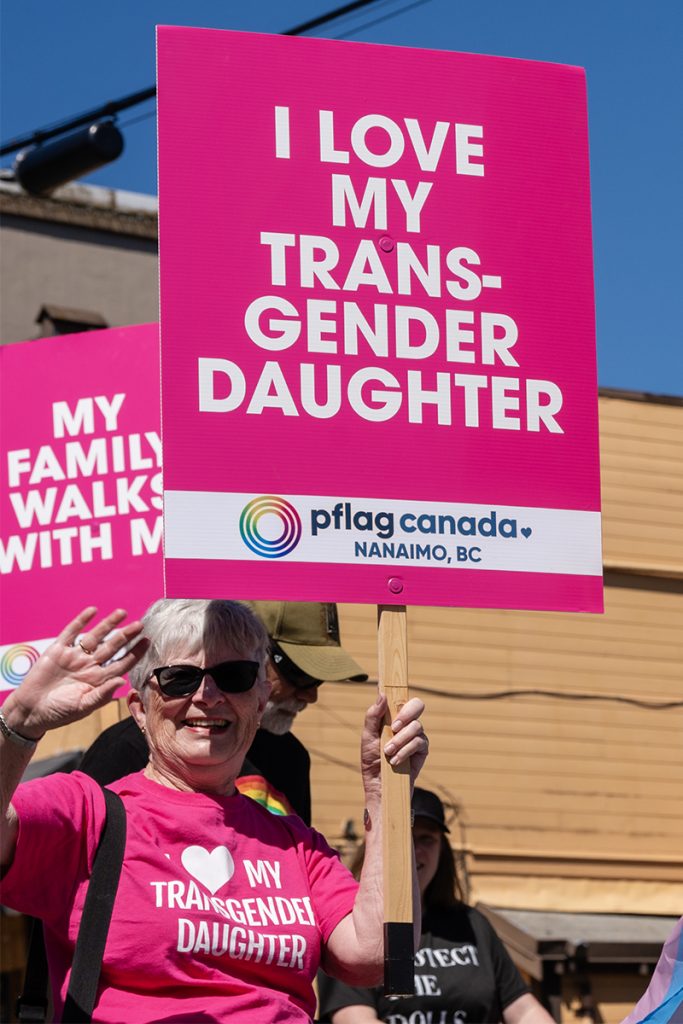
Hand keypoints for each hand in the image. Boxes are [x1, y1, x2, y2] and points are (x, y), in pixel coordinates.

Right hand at [4, 607, 147, 738]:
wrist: (30, 711)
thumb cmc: (58, 713)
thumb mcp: (83, 706)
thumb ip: (102, 694)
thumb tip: (122, 681)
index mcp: (98, 679)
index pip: (122, 663)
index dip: (135, 653)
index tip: (148, 641)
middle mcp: (89, 665)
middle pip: (112, 647)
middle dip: (126, 636)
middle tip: (140, 625)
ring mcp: (74, 656)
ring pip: (95, 636)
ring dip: (108, 624)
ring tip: (122, 612)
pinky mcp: (58, 650)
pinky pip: (71, 632)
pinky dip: (81, 621)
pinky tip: (92, 611)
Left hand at [360, 693, 427, 800]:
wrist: (378, 785)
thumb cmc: (372, 760)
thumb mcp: (368, 737)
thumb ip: (374, 716)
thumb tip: (382, 695)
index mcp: (393, 716)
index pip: (399, 697)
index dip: (397, 688)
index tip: (389, 686)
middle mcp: (407, 723)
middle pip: (417, 705)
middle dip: (407, 713)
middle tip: (394, 726)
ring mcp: (416, 736)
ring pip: (416, 726)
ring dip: (400, 739)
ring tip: (388, 752)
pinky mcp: (422, 751)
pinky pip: (419, 743)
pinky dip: (405, 751)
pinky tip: (395, 760)